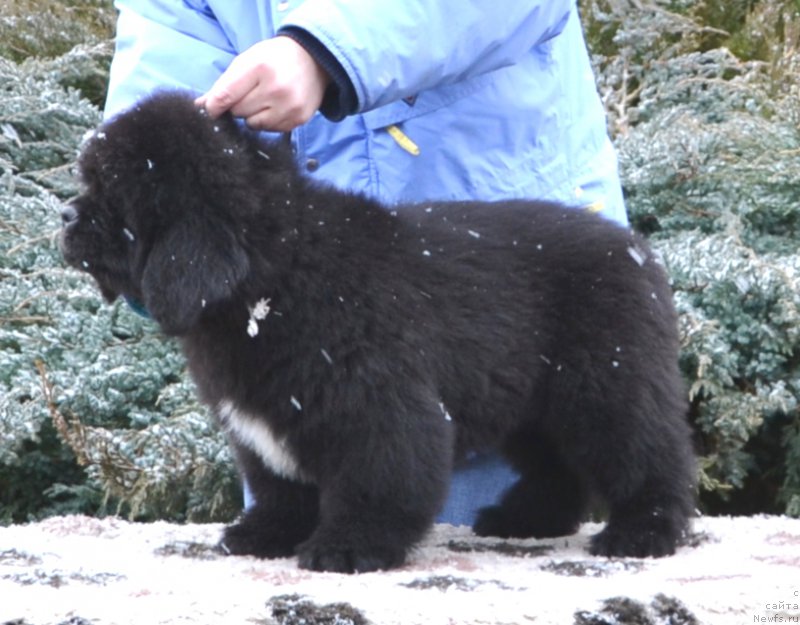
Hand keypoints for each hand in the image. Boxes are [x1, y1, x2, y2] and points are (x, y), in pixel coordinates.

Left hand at [195, 36, 329, 131]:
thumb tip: (200, 106)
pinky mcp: (298, 118)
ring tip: (264, 100)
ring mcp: (289, 106)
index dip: (213, 107)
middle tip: (249, 94)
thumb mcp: (247, 61)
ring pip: (253, 124)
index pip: (225, 96)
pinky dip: (269, 122)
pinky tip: (276, 107)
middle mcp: (276, 88)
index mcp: (259, 67)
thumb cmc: (274, 59)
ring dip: (253, 116)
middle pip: (238, 112)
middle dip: (238, 106)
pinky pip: (271, 130)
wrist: (313, 60)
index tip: (211, 110)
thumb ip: (224, 84)